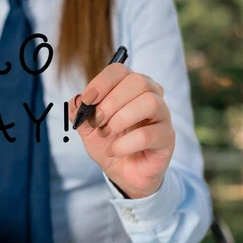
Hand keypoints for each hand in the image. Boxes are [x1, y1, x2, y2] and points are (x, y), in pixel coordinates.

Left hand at [69, 64, 174, 198]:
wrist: (122, 172)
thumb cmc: (109, 143)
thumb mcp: (87, 127)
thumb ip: (78, 112)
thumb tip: (75, 100)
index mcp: (129, 86)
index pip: (119, 70)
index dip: (101, 83)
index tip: (87, 100)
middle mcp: (151, 95)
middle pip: (138, 81)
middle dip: (111, 102)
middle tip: (97, 121)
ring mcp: (162, 115)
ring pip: (149, 102)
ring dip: (121, 119)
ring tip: (106, 133)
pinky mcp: (166, 138)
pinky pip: (148, 134)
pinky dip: (125, 143)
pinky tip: (114, 150)